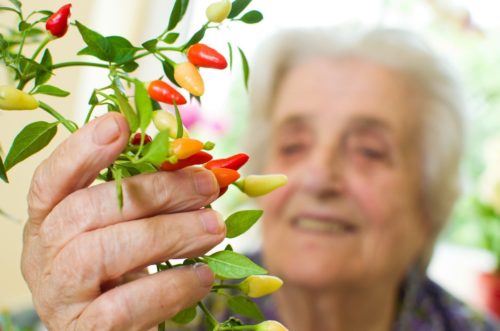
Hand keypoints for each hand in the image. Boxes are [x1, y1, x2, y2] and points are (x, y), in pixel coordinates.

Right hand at [21, 113, 224, 329]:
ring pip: (102, 254)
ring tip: (214, 227)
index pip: (52, 181)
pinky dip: (171, 286)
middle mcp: (43, 256)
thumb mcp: (126, 228)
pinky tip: (203, 275)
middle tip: (207, 186)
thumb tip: (197, 168)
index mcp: (50, 222)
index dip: (82, 150)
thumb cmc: (123, 269)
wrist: (113, 329)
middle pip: (85, 211)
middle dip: (155, 191)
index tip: (120, 124)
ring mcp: (60, 297)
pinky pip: (124, 306)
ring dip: (168, 234)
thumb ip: (146, 199)